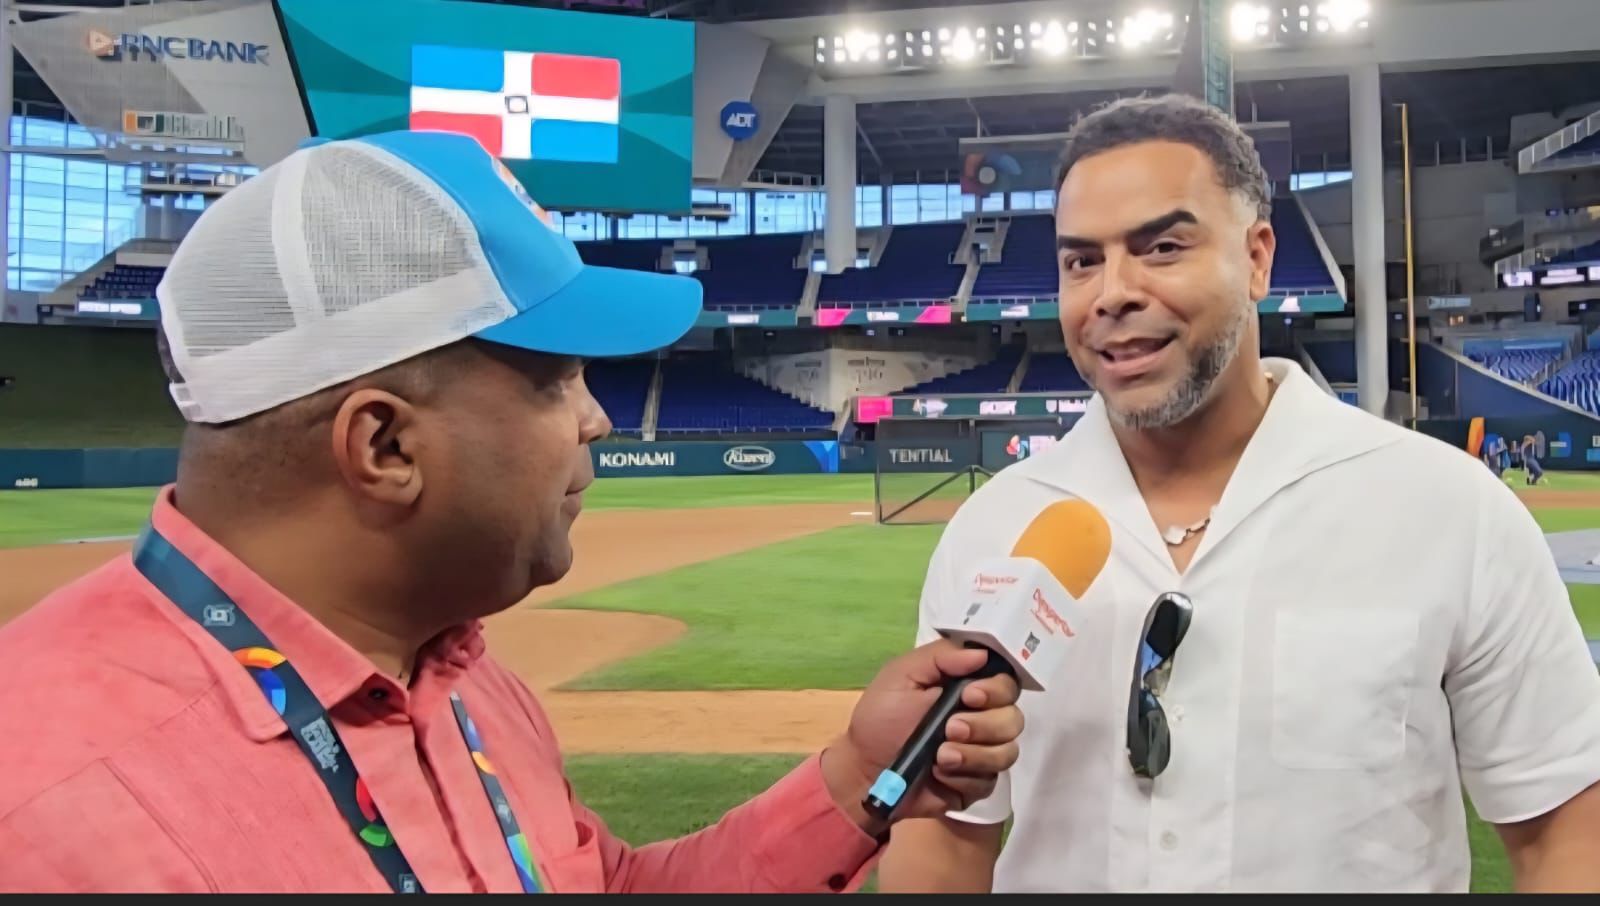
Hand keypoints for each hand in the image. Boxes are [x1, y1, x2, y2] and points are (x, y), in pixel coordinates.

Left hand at [820, 639, 1022, 834]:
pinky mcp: (975, 784)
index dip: (996, 689)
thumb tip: (982, 653)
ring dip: (974, 754)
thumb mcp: (901, 676)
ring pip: (1007, 752)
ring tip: (940, 756)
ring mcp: (981, 752)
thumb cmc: (880, 718)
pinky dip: (964, 777)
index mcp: (966, 688)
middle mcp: (981, 718)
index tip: (969, 696)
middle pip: (1013, 718)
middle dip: (983, 725)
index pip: (1006, 683)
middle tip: (950, 729)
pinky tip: (940, 774)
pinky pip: (990, 781)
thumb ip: (939, 657)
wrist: (864, 770)